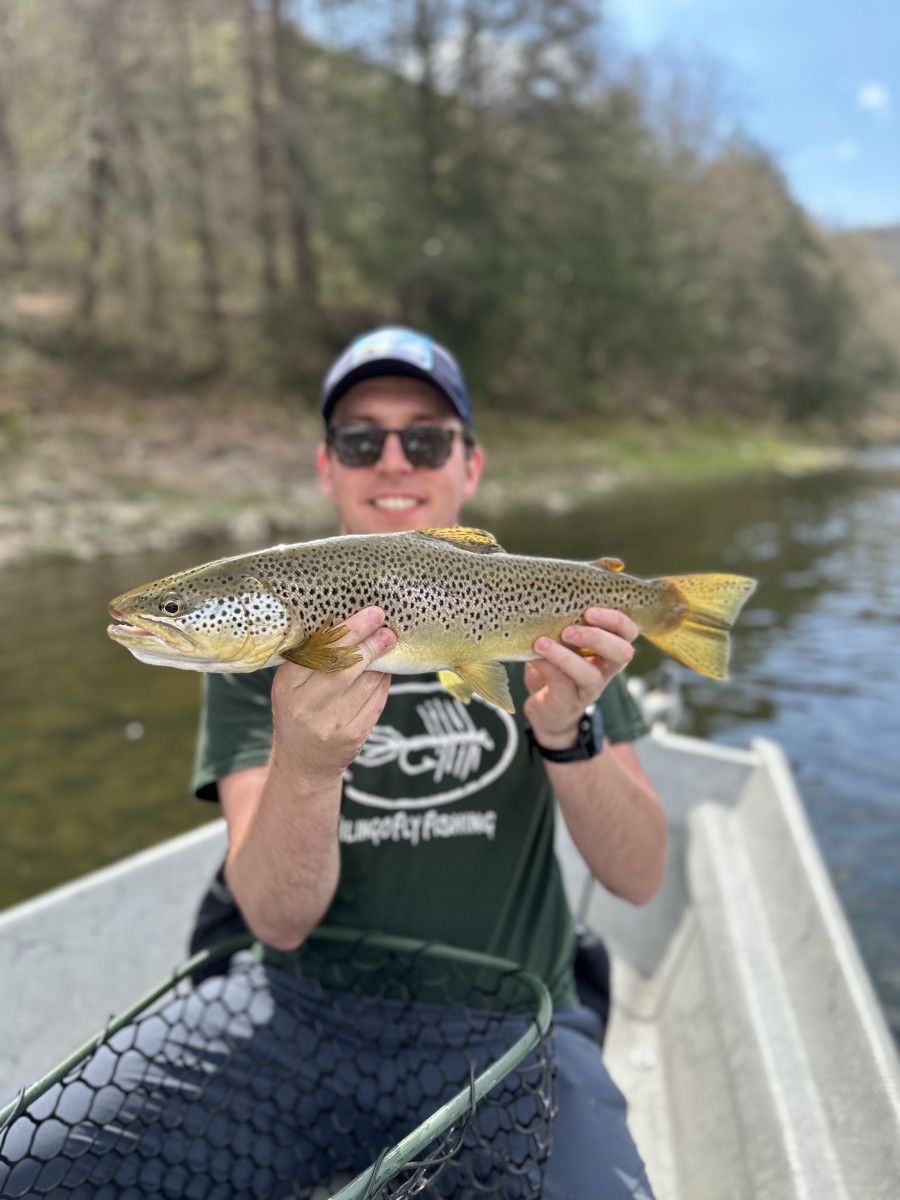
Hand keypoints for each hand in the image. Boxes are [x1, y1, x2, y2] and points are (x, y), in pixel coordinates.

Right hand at [269, 607, 395, 785]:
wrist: (302, 762)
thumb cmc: (299, 711)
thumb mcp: (292, 685)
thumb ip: (314, 658)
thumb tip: (352, 622)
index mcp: (286, 686)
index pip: (318, 651)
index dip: (348, 631)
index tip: (370, 614)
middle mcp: (305, 707)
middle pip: (344, 667)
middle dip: (369, 643)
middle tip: (386, 628)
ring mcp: (330, 725)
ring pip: (365, 684)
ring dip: (380, 661)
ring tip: (387, 643)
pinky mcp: (353, 737)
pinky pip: (376, 701)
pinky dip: (383, 682)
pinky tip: (383, 670)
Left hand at [523, 607, 637, 749]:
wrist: (547, 712)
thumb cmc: (556, 669)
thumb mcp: (562, 643)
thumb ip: (562, 624)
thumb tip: (544, 596)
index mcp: (608, 649)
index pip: (628, 632)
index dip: (616, 619)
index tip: (590, 609)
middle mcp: (605, 670)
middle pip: (622, 653)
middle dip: (597, 637)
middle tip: (569, 630)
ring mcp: (588, 689)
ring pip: (591, 675)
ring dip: (566, 656)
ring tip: (542, 643)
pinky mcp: (568, 702)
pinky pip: (562, 684)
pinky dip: (547, 666)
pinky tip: (533, 656)